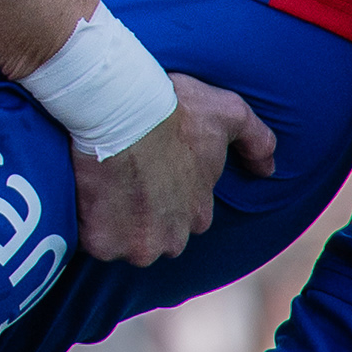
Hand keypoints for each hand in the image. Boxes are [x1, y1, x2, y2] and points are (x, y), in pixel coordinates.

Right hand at [67, 73, 271, 262]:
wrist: (120, 105)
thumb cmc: (173, 107)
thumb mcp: (228, 112)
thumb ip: (257, 140)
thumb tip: (267, 170)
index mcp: (199, 216)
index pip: (182, 217)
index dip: (163, 194)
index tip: (149, 169)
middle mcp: (171, 241)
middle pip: (151, 236)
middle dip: (139, 216)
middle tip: (124, 178)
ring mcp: (134, 245)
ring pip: (119, 242)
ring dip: (110, 223)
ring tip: (101, 185)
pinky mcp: (99, 243)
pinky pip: (87, 240)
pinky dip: (84, 223)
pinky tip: (84, 193)